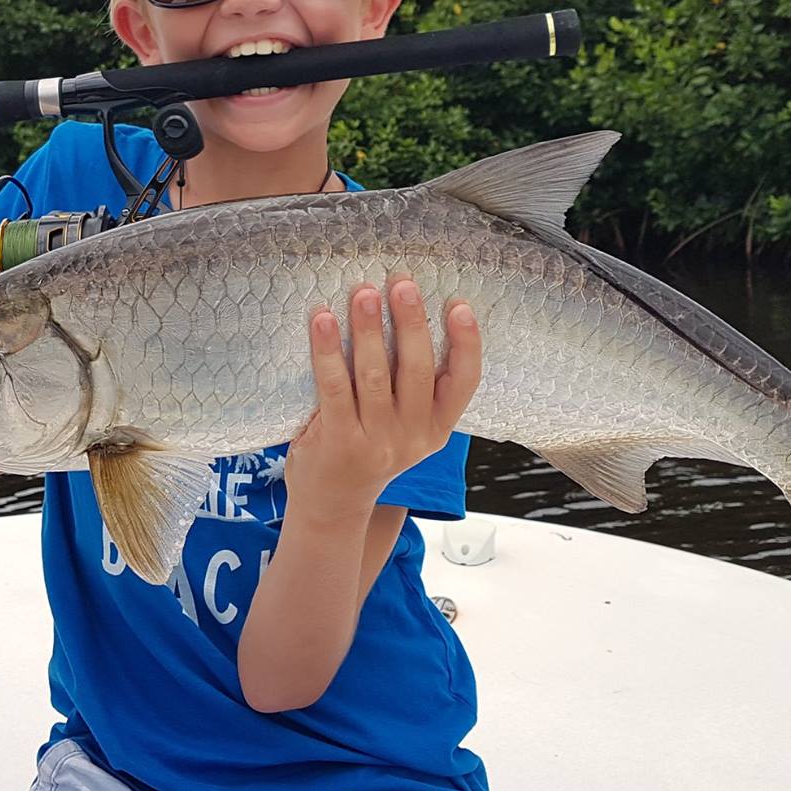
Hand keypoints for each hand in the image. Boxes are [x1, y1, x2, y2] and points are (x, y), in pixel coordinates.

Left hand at [286, 277, 481, 514]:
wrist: (333, 506)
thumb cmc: (368, 452)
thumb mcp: (407, 430)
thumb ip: (413, 388)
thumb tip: (407, 312)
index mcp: (437, 428)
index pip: (464, 383)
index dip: (466, 343)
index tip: (459, 306)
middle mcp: (412, 436)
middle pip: (419, 370)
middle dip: (411, 322)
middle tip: (402, 283)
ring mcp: (376, 442)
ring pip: (375, 375)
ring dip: (368, 329)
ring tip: (363, 292)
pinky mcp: (339, 442)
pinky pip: (335, 387)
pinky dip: (328, 351)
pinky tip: (323, 320)